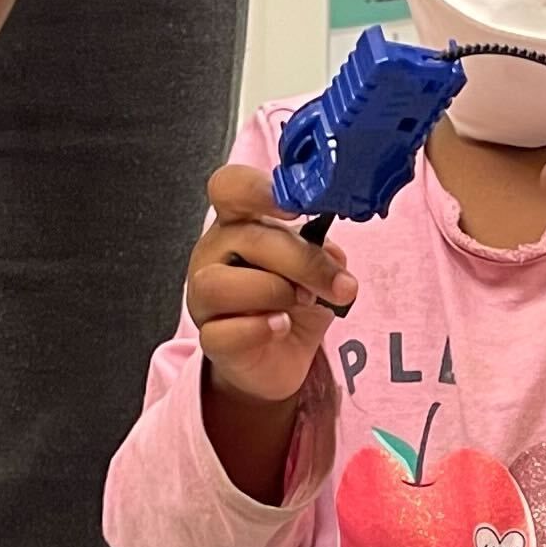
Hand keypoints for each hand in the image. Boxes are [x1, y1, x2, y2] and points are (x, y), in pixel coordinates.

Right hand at [188, 164, 351, 407]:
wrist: (279, 358)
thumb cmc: (291, 302)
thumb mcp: (315, 270)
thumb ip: (321, 254)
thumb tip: (331, 257)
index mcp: (240, 223)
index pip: (230, 188)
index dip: (258, 190)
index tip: (296, 207)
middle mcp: (215, 254)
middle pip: (244, 238)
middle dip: (302, 260)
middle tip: (339, 283)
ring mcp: (205, 297)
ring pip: (220, 284)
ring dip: (274, 292)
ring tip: (304, 303)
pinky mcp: (211, 339)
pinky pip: (223, 332)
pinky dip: (260, 329)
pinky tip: (281, 327)